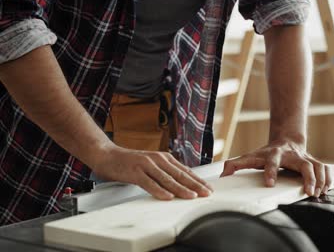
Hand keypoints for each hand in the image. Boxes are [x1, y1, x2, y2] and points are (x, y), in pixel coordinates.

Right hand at [89, 143, 212, 199]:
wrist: (108, 155)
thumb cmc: (130, 162)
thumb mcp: (152, 164)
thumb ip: (165, 172)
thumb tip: (181, 183)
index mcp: (164, 158)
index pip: (185, 171)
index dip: (197, 180)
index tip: (208, 188)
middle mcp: (158, 160)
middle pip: (180, 175)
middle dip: (195, 185)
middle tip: (206, 193)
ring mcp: (147, 165)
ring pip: (167, 179)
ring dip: (181, 189)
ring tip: (192, 196)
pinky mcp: (135, 172)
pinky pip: (149, 183)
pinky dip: (159, 190)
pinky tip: (167, 196)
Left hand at [220, 139, 330, 196]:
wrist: (286, 140)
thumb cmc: (267, 152)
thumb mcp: (251, 156)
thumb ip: (236, 164)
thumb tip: (223, 174)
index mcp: (275, 154)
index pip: (272, 162)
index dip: (271, 172)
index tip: (269, 184)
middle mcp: (292, 155)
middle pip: (304, 164)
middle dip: (308, 177)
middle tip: (309, 192)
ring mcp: (305, 157)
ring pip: (318, 166)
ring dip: (320, 180)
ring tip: (318, 193)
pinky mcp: (315, 161)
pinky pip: (326, 169)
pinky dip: (328, 179)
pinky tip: (326, 189)